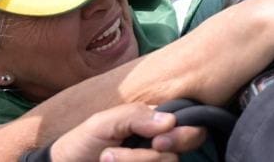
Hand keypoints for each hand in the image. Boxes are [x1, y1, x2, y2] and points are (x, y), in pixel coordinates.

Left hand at [48, 102, 205, 161]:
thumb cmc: (82, 144)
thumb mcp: (103, 122)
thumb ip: (136, 116)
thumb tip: (171, 122)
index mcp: (156, 127)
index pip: (191, 128)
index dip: (184, 135)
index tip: (158, 141)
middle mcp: (160, 149)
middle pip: (179, 153)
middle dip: (149, 156)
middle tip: (124, 153)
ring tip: (105, 159)